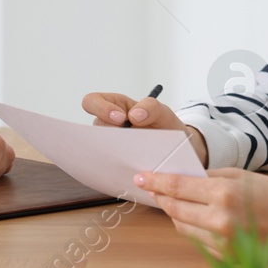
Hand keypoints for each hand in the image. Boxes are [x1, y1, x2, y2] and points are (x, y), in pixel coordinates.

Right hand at [81, 90, 209, 166]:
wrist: (176, 148)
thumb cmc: (165, 125)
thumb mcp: (163, 111)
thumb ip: (151, 107)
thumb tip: (134, 115)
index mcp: (115, 106)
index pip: (92, 101)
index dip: (100, 108)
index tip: (120, 118)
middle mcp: (108, 126)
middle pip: (94, 128)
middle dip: (109, 133)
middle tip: (126, 138)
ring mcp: (110, 145)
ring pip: (99, 148)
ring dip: (114, 151)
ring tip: (133, 153)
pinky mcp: (115, 162)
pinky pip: (107, 165)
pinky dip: (117, 165)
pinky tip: (132, 166)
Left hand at [133, 168, 267, 256]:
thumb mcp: (240, 176)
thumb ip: (208, 179)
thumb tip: (179, 179)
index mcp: (224, 194)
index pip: (177, 187)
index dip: (156, 181)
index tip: (141, 176)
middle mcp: (220, 221)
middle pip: (175, 209)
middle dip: (161, 198)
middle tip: (151, 188)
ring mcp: (223, 243)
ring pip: (183, 228)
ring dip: (175, 214)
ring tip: (174, 202)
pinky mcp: (227, 258)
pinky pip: (198, 242)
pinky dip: (193, 229)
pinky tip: (195, 218)